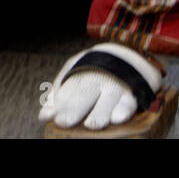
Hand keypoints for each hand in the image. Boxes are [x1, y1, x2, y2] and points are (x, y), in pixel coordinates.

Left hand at [39, 43, 161, 129]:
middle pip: (85, 93)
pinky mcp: (134, 91)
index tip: (47, 116)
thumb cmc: (95, 69)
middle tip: (63, 122)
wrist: (128, 52)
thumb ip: (59, 94)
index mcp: (82, 73)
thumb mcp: (75, 72)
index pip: (68, 90)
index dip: (58, 103)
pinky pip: (130, 101)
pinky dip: (124, 109)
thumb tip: (44, 116)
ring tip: (91, 126)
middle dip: (74, 108)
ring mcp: (117, 84)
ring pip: (108, 99)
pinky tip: (117, 119)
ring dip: (100, 112)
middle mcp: (98, 78)